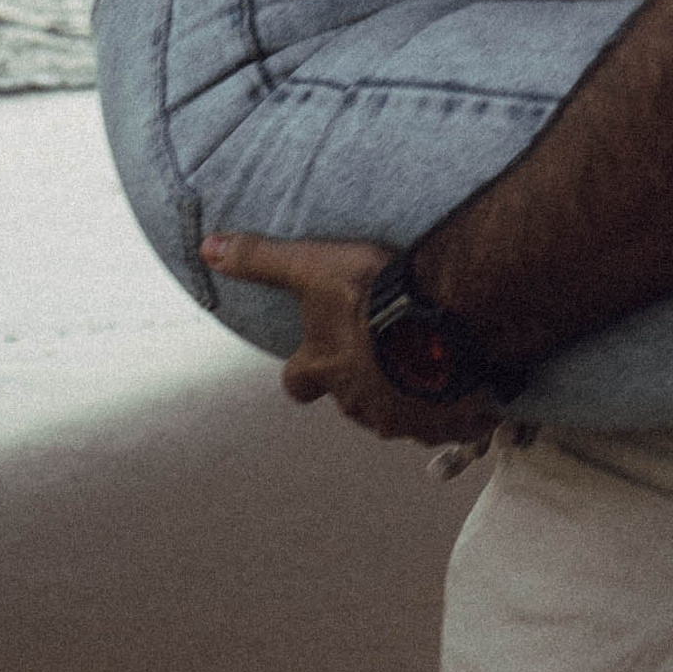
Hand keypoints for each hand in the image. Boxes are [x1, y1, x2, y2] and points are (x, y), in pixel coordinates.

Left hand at [197, 227, 503, 444]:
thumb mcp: (313, 266)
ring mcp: (401, 417)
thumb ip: (262, 259)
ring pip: (396, 413)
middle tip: (382, 347)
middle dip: (361, 380)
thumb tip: (206, 249)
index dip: (305, 370)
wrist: (443, 319)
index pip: (297, 383)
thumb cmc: (372, 293)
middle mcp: (357, 402)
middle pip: (349, 399)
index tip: (317, 357)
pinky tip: (465, 379)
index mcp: (323, 369)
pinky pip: (445, 422)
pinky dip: (451, 407)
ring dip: (406, 393)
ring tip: (427, 361)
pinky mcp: (444, 421)